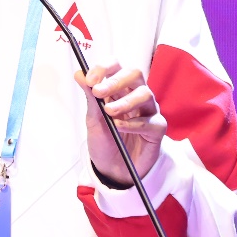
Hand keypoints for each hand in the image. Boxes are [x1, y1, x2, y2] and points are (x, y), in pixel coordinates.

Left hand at [74, 62, 167, 186]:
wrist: (113, 170)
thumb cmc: (105, 141)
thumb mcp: (93, 119)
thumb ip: (90, 96)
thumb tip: (79, 73)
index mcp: (118, 88)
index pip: (116, 66)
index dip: (104, 68)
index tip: (90, 79)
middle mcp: (135, 95)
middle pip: (135, 74)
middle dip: (116, 81)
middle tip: (99, 92)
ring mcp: (148, 111)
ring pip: (145, 94)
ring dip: (125, 102)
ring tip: (109, 112)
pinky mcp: (157, 129)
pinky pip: (151, 120)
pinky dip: (134, 123)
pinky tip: (120, 127)